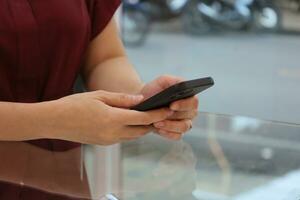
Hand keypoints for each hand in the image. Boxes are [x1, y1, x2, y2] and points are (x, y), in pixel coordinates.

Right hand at [52, 91, 172, 144]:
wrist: (55, 121)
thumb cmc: (75, 105)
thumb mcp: (99, 96)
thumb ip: (122, 99)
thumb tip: (140, 99)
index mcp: (113, 119)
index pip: (143, 118)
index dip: (158, 114)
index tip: (168, 109)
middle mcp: (113, 133)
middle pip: (141, 130)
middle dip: (153, 122)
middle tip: (161, 112)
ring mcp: (108, 141)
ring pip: (133, 135)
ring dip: (142, 127)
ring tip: (148, 116)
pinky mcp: (104, 143)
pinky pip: (123, 138)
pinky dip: (130, 130)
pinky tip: (130, 122)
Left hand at [140, 75, 197, 139]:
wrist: (143, 101)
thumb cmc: (155, 90)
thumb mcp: (163, 81)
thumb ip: (174, 80)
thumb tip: (183, 84)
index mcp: (189, 97)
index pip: (193, 101)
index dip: (184, 104)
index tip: (172, 105)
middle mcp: (190, 111)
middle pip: (190, 116)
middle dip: (175, 116)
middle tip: (161, 115)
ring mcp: (184, 122)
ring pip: (184, 127)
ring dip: (171, 126)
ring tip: (157, 123)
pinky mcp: (176, 132)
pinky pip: (177, 136)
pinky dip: (168, 133)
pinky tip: (159, 129)